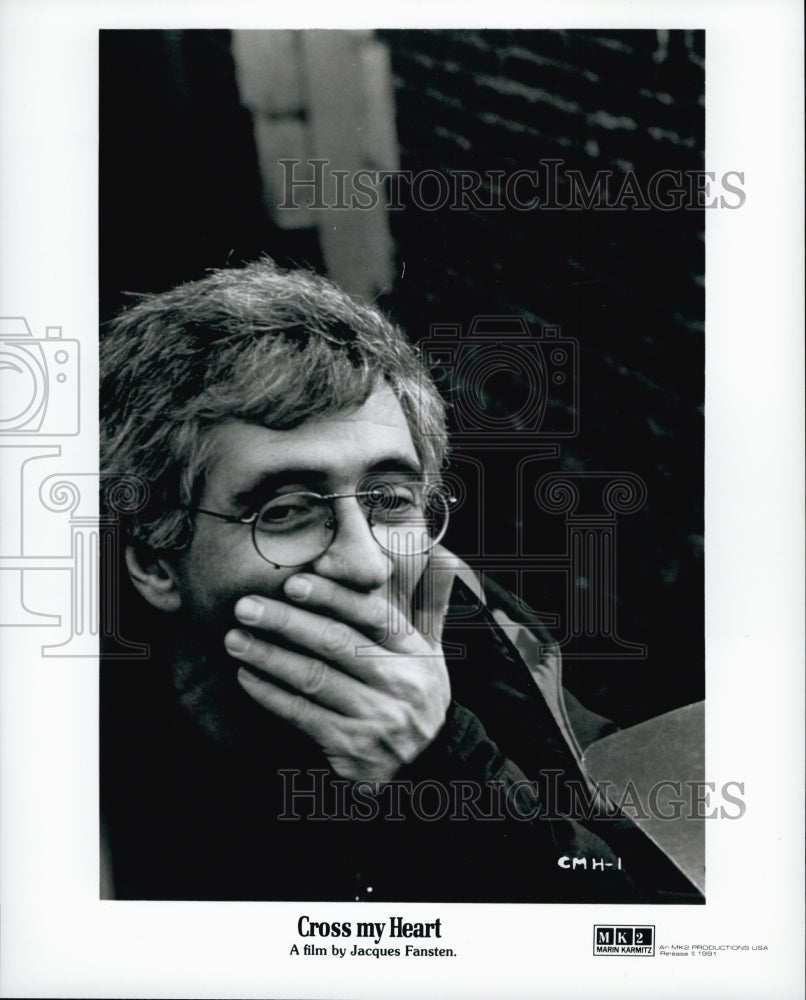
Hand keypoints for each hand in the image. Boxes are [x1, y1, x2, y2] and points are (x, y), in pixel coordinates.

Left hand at [224, 573, 451, 782]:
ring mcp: (375, 717)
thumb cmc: (419, 697)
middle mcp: (398, 682)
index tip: (294, 582)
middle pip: (336, 644)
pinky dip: (270, 695)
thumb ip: (428, 603)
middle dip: (287, 622)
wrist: (431, 766)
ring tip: (235, 639)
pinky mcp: (351, 747)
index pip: (372, 616)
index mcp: (415, 652)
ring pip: (314, 679)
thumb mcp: (432, 652)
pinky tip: (247, 677)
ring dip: (269, 657)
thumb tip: (439, 552)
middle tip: (246, 606)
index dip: (332, 597)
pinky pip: (302, 715)